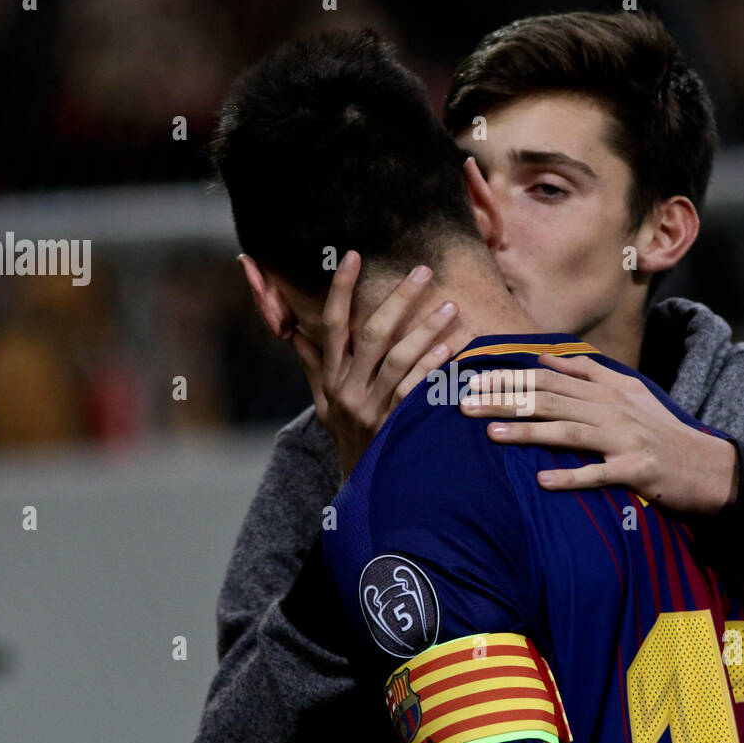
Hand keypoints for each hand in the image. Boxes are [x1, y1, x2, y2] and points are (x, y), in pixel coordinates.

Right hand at [291, 250, 458, 479]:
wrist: (359, 488)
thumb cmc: (344, 435)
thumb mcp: (322, 400)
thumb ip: (312, 362)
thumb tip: (293, 329)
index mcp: (330, 376)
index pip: (333, 323)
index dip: (340, 288)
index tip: (352, 254)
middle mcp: (347, 388)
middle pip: (373, 333)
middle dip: (398, 298)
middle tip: (423, 270)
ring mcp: (371, 407)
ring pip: (399, 359)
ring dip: (426, 330)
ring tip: (450, 307)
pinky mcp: (393, 425)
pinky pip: (415, 390)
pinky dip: (432, 368)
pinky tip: (450, 351)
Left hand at [459, 352, 737, 514]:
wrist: (708, 466)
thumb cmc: (661, 431)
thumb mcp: (628, 392)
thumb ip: (587, 372)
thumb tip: (545, 357)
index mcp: (607, 389)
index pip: (549, 379)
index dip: (510, 378)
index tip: (474, 380)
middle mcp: (613, 409)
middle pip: (550, 401)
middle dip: (506, 400)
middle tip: (465, 404)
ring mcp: (624, 439)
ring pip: (568, 432)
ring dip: (528, 432)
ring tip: (492, 434)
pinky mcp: (635, 470)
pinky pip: (599, 473)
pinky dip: (571, 476)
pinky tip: (543, 480)